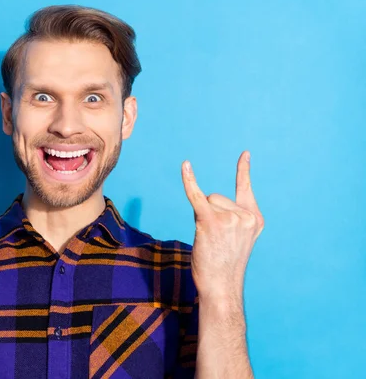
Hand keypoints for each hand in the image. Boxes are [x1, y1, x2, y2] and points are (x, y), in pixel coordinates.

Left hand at [181, 151, 263, 301]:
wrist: (221, 287)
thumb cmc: (224, 266)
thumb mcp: (236, 239)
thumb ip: (231, 218)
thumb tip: (206, 198)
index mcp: (256, 220)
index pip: (245, 189)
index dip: (243, 171)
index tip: (245, 154)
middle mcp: (246, 217)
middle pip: (217, 196)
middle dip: (209, 213)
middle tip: (213, 239)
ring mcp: (231, 218)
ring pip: (207, 200)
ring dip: (201, 216)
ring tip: (208, 240)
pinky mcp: (212, 222)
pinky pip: (197, 196)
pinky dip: (190, 181)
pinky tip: (186, 166)